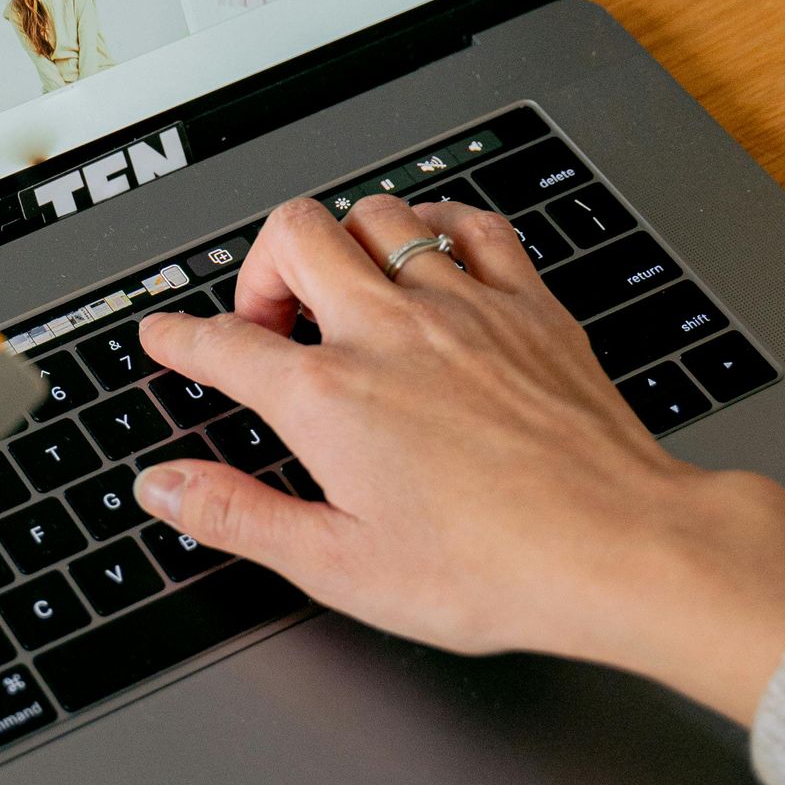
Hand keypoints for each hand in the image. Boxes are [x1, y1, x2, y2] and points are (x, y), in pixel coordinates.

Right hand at [135, 195, 784, 726]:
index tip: (166, 337)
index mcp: (329, 399)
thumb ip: (240, 516)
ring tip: (346, 294)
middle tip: (271, 323)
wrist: (619, 548)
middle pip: (293, 235)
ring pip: (376, 214)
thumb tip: (166, 487)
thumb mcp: (340, 567)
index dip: (179, 338)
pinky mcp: (527, 305)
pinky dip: (437, 225)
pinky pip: (471, 222)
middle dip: (261, 269)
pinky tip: (432, 257)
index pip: (222, 344)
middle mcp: (388, 332)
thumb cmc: (494, 569)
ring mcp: (461, 307)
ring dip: (345, 243)